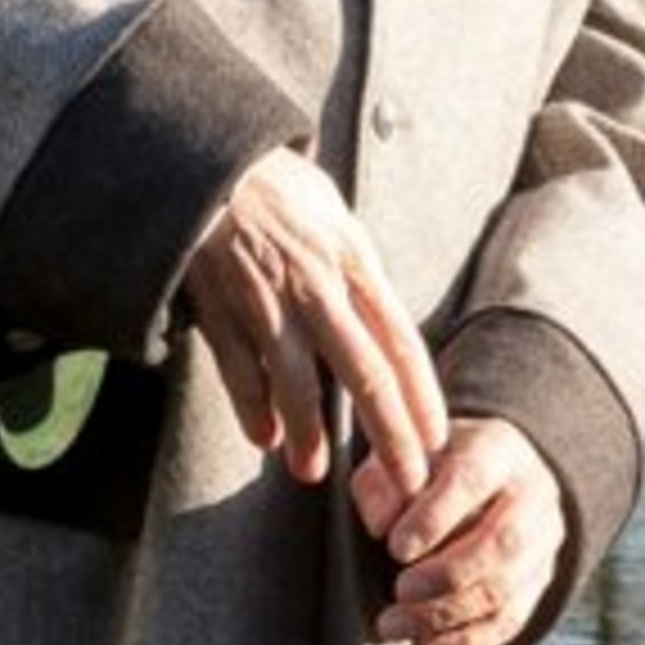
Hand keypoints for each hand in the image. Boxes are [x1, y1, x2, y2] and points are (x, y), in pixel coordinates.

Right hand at [182, 144, 446, 494]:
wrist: (208, 161)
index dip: (423, 398)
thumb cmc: (277, 190)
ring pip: (297, 380)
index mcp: (354, 263)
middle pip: (365, 373)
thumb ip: (358, 272)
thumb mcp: (335, 218)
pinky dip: (251, 408)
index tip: (436, 441)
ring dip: (309, 433)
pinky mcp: (219, 306)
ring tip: (313, 472)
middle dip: (390, 436)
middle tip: (406, 484)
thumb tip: (380, 323)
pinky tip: (263, 438)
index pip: (402, 342)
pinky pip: (238, 369)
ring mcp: (267, 299)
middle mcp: (318, 285)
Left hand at [355, 414, 566, 644]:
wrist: (493, 478)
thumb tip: (381, 526)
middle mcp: (532, 495)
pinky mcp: (539, 583)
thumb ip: (382, 484)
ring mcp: (543, 543)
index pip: (472, 479)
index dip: (434, 517)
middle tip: (398, 594)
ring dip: (446, 617)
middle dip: (445, 576)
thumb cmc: (433, 468)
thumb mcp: (402, 459)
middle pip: (502, 542)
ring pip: (505, 589)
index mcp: (498, 449)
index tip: (395, 547)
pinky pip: (510, 622)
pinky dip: (466, 644)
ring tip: (395, 627)